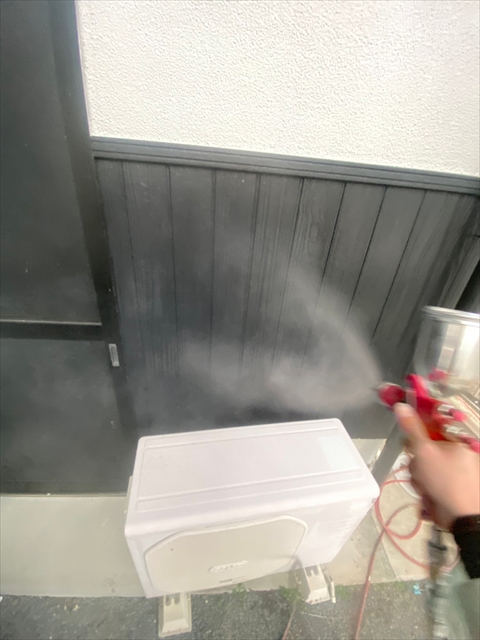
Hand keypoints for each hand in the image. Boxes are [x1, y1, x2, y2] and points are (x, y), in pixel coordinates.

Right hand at [394, 403, 479, 529]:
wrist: (461, 518)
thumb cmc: (448, 483)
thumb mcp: (425, 452)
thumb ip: (412, 428)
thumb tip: (402, 406)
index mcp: (457, 439)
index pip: (432, 421)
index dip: (417, 423)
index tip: (407, 427)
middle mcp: (456, 451)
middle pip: (423, 444)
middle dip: (417, 459)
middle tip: (420, 466)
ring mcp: (451, 469)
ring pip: (422, 463)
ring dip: (418, 475)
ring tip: (426, 484)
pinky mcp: (445, 483)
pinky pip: (426, 477)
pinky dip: (424, 485)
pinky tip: (428, 493)